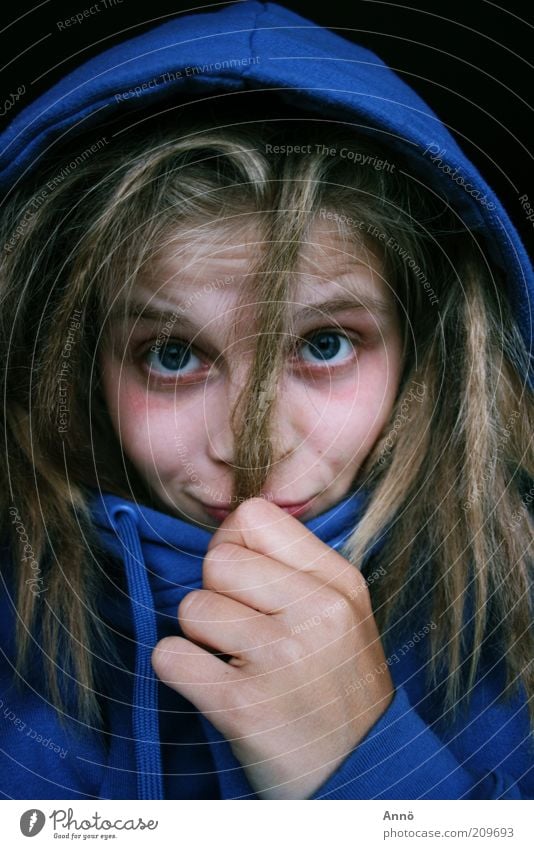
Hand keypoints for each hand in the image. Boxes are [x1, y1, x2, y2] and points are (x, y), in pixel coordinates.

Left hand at [151, 497, 393, 798]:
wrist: (359, 776)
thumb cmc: (339, 687)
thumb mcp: (344, 614)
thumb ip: (296, 567)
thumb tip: (232, 529)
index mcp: (339, 584)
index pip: (255, 516)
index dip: (233, 542)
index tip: (241, 577)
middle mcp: (316, 614)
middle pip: (218, 559)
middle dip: (216, 592)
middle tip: (240, 629)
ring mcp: (281, 658)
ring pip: (192, 607)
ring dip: (200, 636)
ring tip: (235, 661)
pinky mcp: (242, 705)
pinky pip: (170, 656)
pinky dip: (178, 669)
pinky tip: (210, 684)